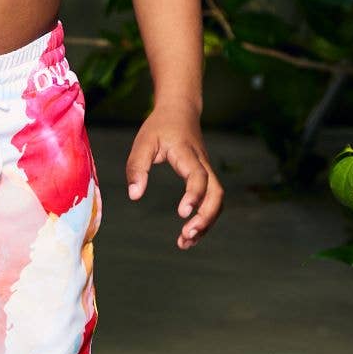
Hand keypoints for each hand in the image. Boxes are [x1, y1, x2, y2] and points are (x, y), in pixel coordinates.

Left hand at [126, 114, 222, 248]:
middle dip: (206, 217)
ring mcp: (207, 171)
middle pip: (216, 193)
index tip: (182, 213)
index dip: (194, 195)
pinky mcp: (206, 178)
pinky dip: (203, 218)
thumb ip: (137, 167)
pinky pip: (211, 201)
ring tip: (185, 242)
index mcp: (187, 154)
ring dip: (206, 223)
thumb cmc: (160, 127)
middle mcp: (202, 164)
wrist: (180, 111)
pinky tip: (188, 234)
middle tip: (186, 235)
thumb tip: (135, 196)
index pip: (198, 176)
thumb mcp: (143, 142)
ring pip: (217, 200)